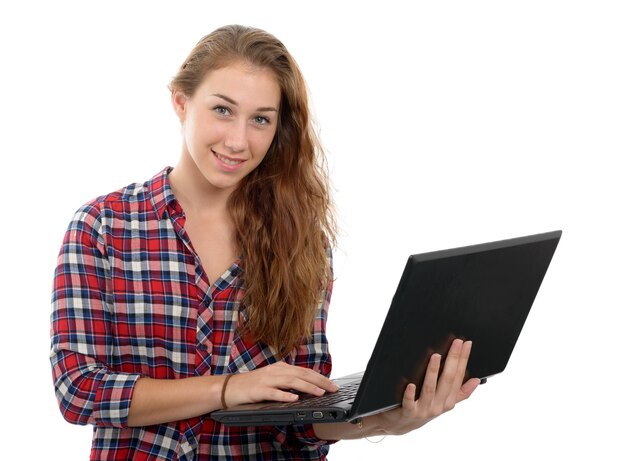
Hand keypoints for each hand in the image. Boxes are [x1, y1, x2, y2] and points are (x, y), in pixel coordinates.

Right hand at [223, 361, 337, 407]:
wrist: (229, 387)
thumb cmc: (253, 385)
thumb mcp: (273, 379)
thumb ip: (288, 381)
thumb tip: (308, 387)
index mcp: (280, 367)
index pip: (304, 371)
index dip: (320, 377)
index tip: (332, 384)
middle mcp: (275, 371)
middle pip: (301, 374)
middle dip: (319, 381)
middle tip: (332, 388)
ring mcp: (267, 380)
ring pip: (291, 382)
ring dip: (307, 387)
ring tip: (319, 393)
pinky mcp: (258, 390)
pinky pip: (274, 393)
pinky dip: (285, 395)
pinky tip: (294, 399)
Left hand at [372, 339, 480, 435]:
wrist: (401, 425)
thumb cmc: (423, 408)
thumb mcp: (445, 402)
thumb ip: (460, 392)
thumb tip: (477, 380)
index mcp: (448, 400)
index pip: (459, 377)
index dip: (463, 360)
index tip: (466, 344)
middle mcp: (438, 405)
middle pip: (447, 380)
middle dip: (453, 359)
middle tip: (456, 342)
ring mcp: (424, 409)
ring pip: (430, 389)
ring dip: (433, 372)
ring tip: (435, 356)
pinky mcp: (408, 412)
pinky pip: (410, 403)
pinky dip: (410, 394)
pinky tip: (411, 385)